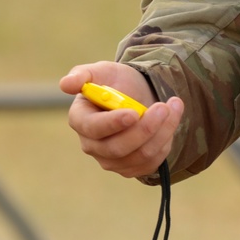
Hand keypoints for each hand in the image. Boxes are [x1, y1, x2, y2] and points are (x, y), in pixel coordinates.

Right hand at [59, 61, 182, 177]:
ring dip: (162, 132)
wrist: (138, 95)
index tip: (134, 113)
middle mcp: (92, 145)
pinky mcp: (131, 168)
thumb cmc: (116, 83)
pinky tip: (170, 122)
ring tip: (173, 106)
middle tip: (164, 106)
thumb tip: (65, 84)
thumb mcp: (103, 71)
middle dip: (145, 129)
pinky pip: (152, 162)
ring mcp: (111, 160)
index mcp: (80, 120)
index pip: (92, 129)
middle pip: (117, 148)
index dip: (113, 124)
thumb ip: (83, 75)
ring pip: (139, 155)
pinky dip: (166, 141)